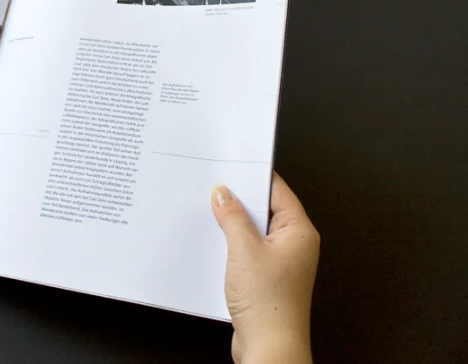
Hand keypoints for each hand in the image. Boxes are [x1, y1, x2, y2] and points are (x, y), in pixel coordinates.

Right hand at [211, 173, 319, 363]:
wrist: (269, 346)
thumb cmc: (269, 304)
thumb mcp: (244, 249)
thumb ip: (232, 217)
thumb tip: (223, 194)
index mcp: (299, 232)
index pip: (277, 191)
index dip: (254, 176)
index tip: (233, 164)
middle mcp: (295, 245)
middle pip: (264, 210)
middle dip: (239, 200)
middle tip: (215, 188)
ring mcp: (281, 262)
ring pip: (254, 231)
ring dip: (233, 224)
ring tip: (211, 216)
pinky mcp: (266, 277)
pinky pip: (248, 250)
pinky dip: (231, 244)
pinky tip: (214, 243)